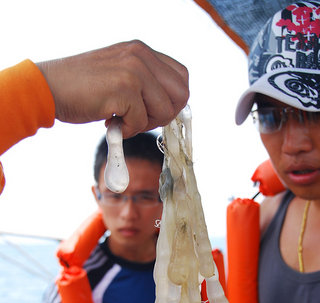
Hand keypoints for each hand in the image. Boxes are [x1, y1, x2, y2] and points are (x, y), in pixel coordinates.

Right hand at [36, 40, 188, 136]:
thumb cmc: (82, 88)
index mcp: (141, 51)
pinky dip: (128, 130)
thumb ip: (144, 83)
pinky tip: (111, 121)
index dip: (172, 101)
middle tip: (140, 119)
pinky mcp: (124, 88)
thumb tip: (169, 106)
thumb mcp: (119, 75)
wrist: (49, 88)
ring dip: (145, 124)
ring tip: (122, 119)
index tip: (152, 111)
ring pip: (165, 110)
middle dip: (164, 115)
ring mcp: (134, 70)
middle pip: (181, 94)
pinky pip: (142, 122)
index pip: (181, 78)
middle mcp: (141, 55)